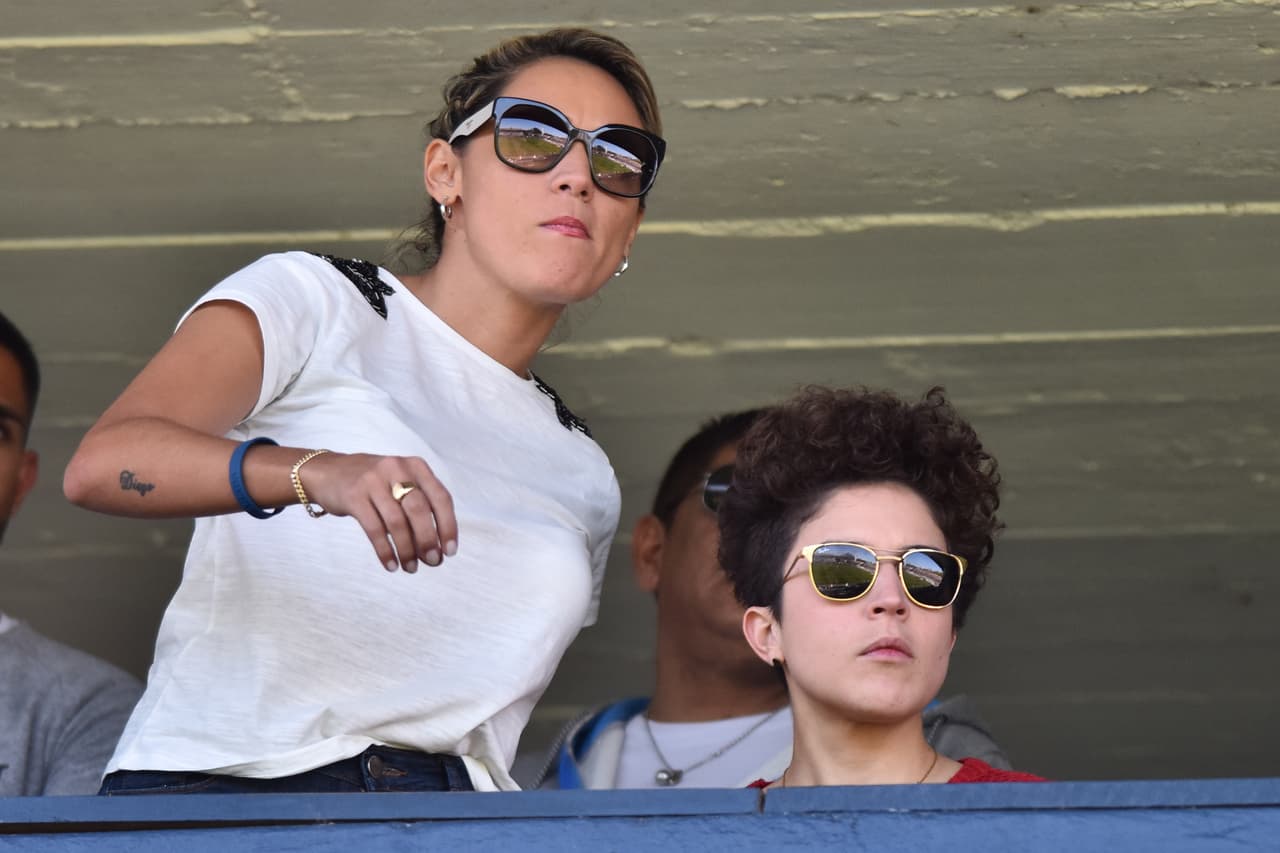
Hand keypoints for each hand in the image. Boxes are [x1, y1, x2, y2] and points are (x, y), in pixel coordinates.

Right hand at [298, 452, 456, 572]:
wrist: (327, 472)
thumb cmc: (374, 483)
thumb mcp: (401, 481)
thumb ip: (421, 505)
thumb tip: (437, 546)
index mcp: (416, 466)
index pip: (441, 498)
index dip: (448, 526)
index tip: (450, 551)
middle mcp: (396, 469)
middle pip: (419, 510)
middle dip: (428, 540)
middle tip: (433, 562)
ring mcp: (373, 481)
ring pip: (397, 522)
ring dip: (407, 550)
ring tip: (411, 568)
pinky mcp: (353, 496)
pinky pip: (374, 529)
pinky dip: (385, 551)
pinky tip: (391, 565)